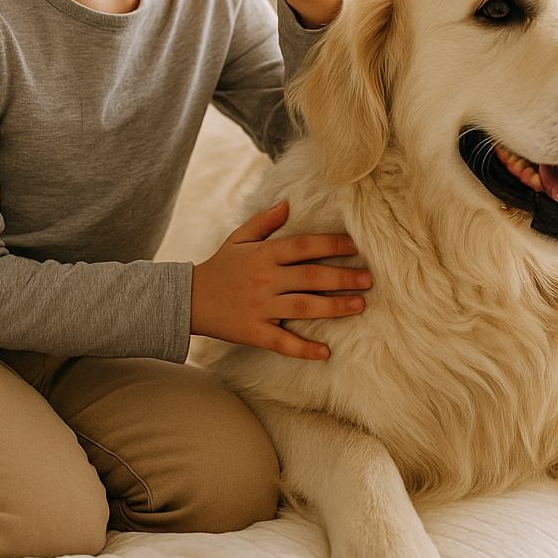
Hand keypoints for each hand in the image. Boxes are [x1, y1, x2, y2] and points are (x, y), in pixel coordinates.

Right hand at [190, 200, 371, 359]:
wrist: (188, 300)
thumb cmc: (219, 267)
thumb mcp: (238, 239)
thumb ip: (264, 222)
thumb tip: (288, 204)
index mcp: (264, 255)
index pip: (304, 246)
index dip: (331, 244)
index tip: (355, 246)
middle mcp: (265, 279)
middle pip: (311, 276)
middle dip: (343, 277)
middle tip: (369, 279)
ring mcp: (260, 307)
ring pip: (304, 306)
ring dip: (334, 307)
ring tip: (360, 305)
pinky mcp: (254, 331)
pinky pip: (283, 342)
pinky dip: (305, 348)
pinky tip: (326, 352)